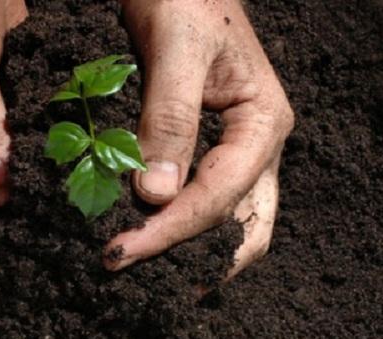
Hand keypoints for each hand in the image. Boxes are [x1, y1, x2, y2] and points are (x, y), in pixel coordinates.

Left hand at [104, 0, 293, 282]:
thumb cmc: (185, 0)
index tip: (120, 251)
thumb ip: (169, 120)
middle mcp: (257, 145)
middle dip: (190, 257)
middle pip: (240, 225)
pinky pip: (205, 200)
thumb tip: (154, 194)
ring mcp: (237, 150)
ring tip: (140, 266)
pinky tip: (148, 232)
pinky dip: (180, 224)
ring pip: (228, 220)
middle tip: (130, 268)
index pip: (220, 195)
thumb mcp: (178, 51)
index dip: (171, 229)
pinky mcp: (211, 149)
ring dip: (188, 249)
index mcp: (262, 123)